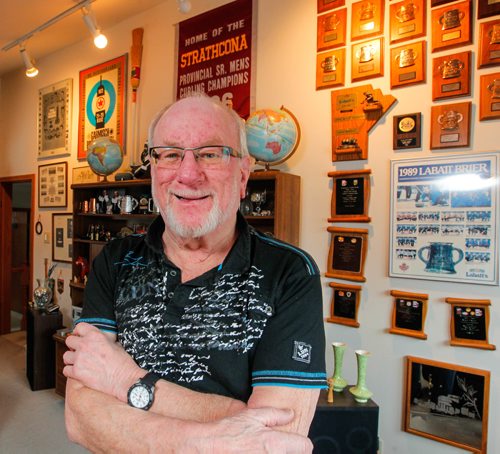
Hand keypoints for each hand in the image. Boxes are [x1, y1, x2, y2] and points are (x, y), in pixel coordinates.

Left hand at [63, 322, 142, 401]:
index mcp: (96, 336)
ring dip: (71, 358)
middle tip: (79, 350)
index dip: (79, 332)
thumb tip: (100, 341)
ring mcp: (79, 359)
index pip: (80, 327)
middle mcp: (85, 345)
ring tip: (79, 362)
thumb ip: (103, 340)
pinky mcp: (77, 372)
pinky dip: (71, 371)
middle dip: (74, 345)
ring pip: (66, 355)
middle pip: (69, 340)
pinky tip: (78, 372)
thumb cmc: (123, 364)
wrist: (124, 379)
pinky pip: (66, 370)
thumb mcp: (116, 345)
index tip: (80, 336)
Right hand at [189, 407, 312, 452]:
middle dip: (290, 451)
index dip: (301, 443)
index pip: (305, 446)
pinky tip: (254, 453)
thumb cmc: (227, 432)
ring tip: (262, 449)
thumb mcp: (251, 415)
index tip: (296, 442)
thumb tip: (291, 414)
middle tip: (276, 446)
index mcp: (275, 444)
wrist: (207, 447)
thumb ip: (275, 415)